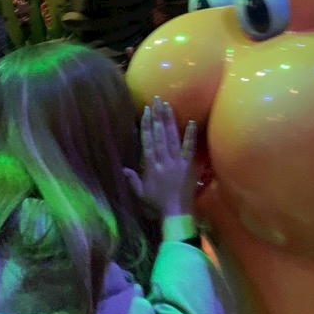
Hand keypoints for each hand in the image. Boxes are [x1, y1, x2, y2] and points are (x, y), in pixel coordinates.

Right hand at [124, 96, 196, 217]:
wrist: (177, 212)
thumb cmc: (158, 204)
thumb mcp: (141, 193)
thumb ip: (133, 180)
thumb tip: (123, 167)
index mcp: (151, 166)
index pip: (148, 142)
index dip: (146, 125)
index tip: (145, 111)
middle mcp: (163, 161)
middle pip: (159, 135)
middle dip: (157, 117)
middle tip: (156, 100)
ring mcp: (177, 161)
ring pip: (172, 137)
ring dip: (169, 121)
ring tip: (167, 106)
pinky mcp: (189, 164)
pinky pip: (190, 147)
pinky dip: (190, 134)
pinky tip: (191, 121)